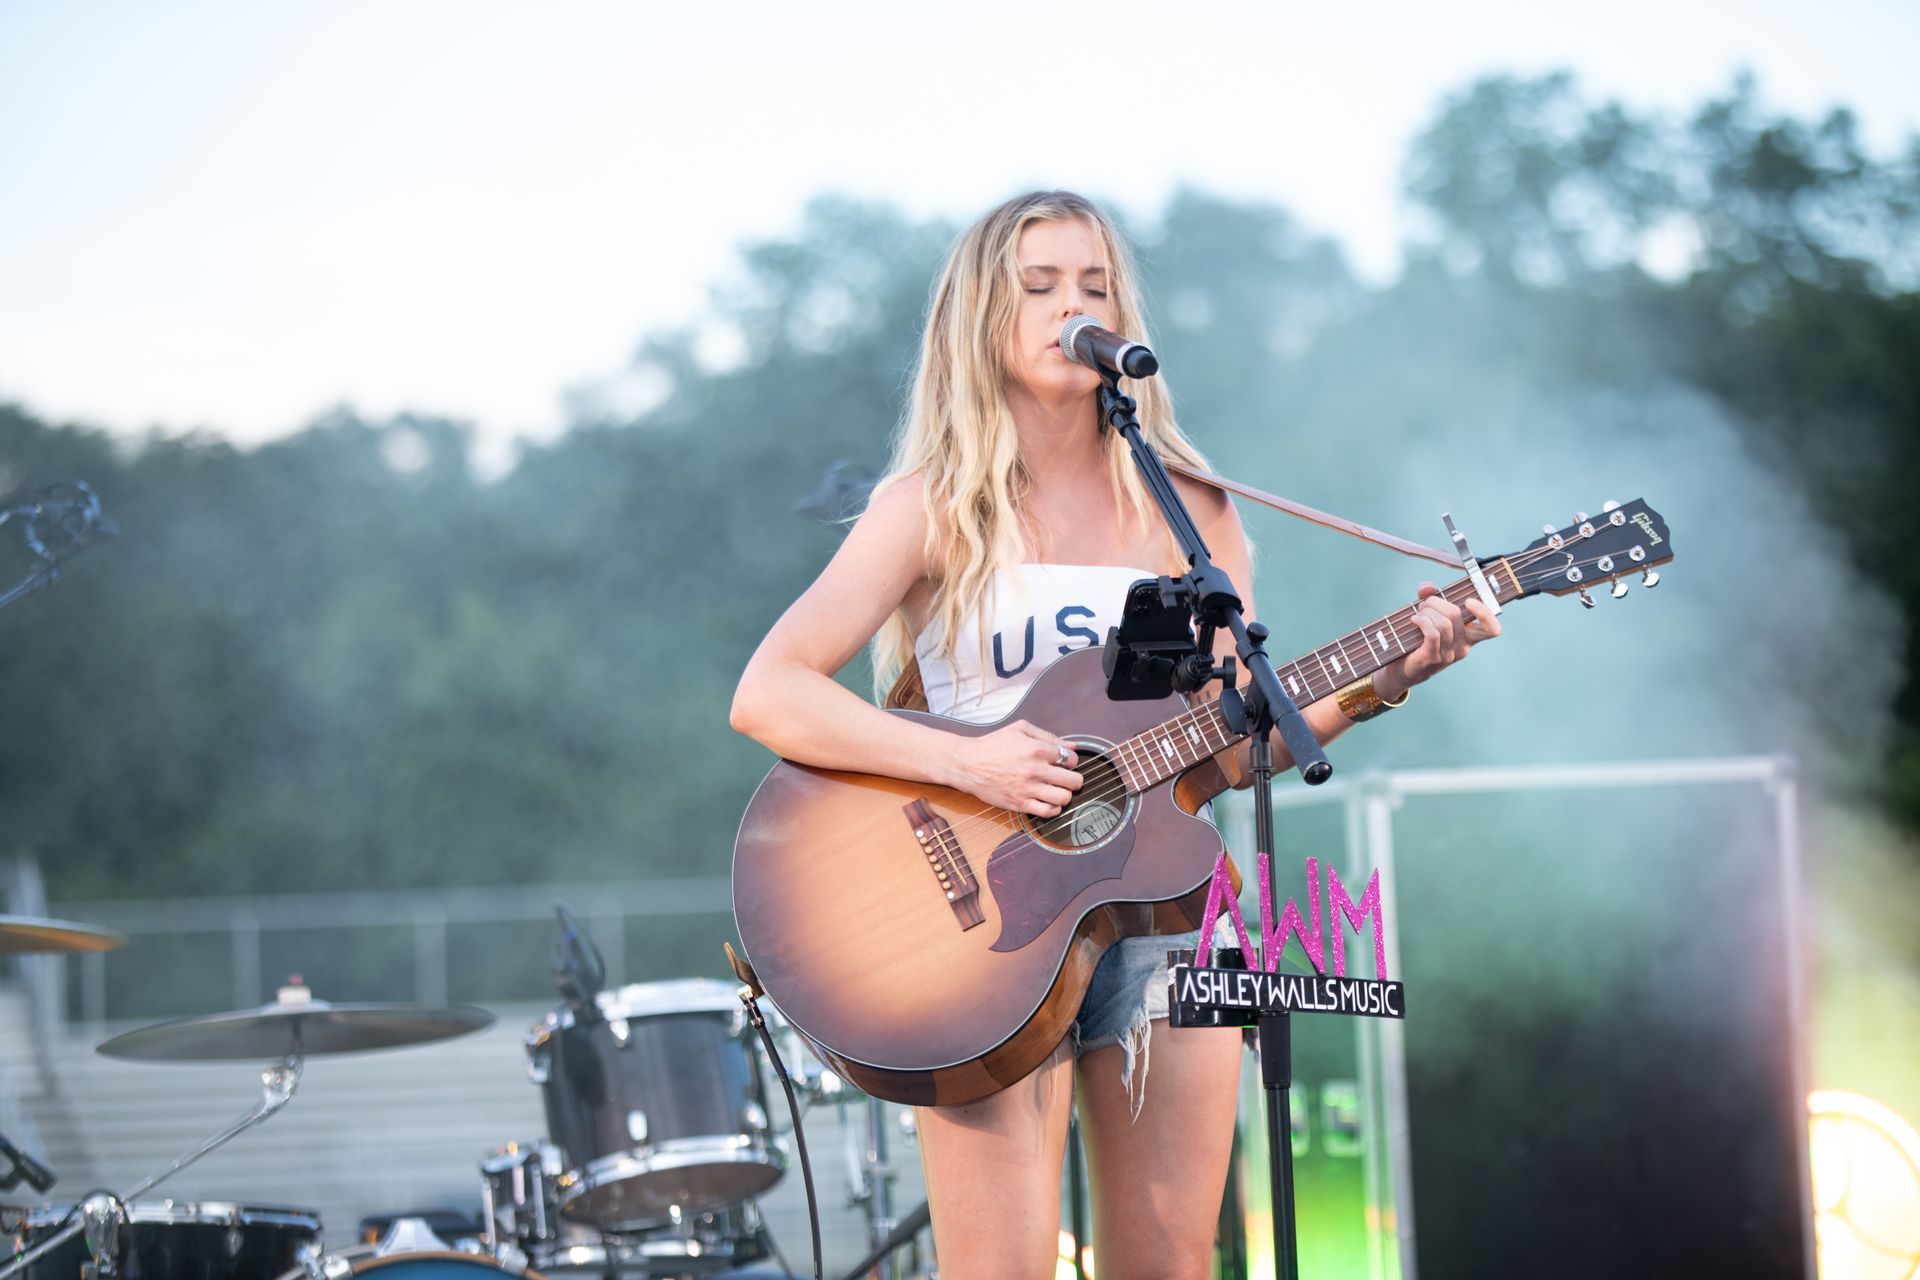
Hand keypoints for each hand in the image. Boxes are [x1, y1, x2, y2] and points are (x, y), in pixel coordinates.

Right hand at [946, 720, 1081, 816]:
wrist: (968, 764)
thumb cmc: (993, 745)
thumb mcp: (1020, 729)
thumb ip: (1048, 736)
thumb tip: (1073, 746)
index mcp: (1037, 749)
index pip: (1071, 759)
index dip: (1071, 761)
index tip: (1064, 763)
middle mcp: (1035, 770)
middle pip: (1073, 781)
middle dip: (1074, 779)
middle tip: (1066, 778)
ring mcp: (1028, 789)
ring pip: (1064, 798)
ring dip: (1065, 795)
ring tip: (1057, 790)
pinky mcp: (1020, 803)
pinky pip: (1048, 812)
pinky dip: (1054, 808)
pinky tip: (1048, 801)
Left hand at [1374, 583, 1500, 700]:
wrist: (1404, 667)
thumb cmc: (1419, 638)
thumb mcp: (1428, 614)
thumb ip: (1429, 596)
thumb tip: (1427, 588)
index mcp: (1469, 636)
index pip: (1492, 629)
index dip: (1485, 613)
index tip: (1468, 601)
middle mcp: (1463, 647)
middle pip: (1456, 614)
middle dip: (1436, 602)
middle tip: (1423, 605)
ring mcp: (1448, 655)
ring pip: (1443, 623)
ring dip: (1426, 612)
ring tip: (1417, 614)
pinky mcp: (1432, 658)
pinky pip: (1433, 633)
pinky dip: (1422, 621)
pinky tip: (1414, 620)